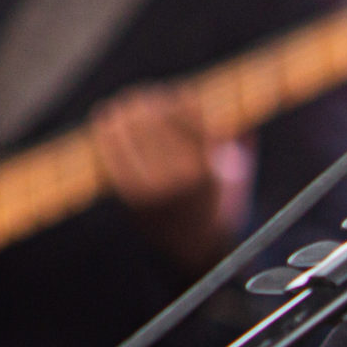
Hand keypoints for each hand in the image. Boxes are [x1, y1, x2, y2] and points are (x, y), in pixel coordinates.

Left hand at [91, 86, 250, 271]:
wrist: (197, 252)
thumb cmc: (221, 209)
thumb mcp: (239, 178)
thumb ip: (240, 145)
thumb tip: (241, 116)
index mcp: (208, 171)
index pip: (190, 119)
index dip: (184, 100)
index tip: (182, 93)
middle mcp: (179, 179)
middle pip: (157, 120)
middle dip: (153, 102)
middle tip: (148, 95)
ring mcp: (151, 188)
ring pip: (132, 133)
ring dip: (128, 113)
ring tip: (127, 103)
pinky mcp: (130, 196)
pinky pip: (112, 154)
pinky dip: (107, 133)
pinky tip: (105, 120)